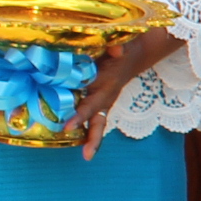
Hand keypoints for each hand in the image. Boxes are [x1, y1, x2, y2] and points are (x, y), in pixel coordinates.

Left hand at [65, 27, 179, 158]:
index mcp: (105, 86)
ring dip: (92, 139)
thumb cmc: (121, 50)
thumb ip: (118, 47)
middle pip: (99, 122)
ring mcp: (103, 102)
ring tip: (87, 156)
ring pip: (98, 124)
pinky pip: (93, 118)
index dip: (80, 116)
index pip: (91, 104)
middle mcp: (105, 98)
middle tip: (87, 154)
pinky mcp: (100, 103)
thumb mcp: (120, 45)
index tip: (68, 127)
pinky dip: (86, 129)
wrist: (133, 54)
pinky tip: (73, 139)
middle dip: (93, 137)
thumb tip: (116, 49)